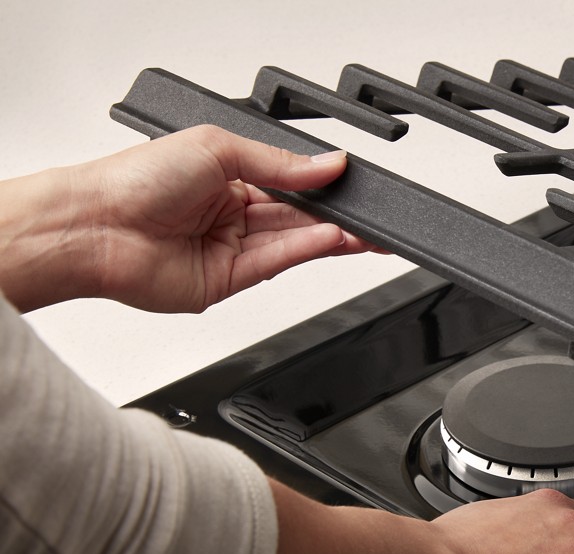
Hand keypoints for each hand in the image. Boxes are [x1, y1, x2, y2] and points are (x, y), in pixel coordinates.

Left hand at [0, 125, 379, 312]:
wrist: (96, 227)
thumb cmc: (135, 179)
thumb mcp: (218, 149)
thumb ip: (279, 163)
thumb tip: (327, 164)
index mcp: (225, 176)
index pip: (289, 182)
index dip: (322, 185)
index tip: (353, 184)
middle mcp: (229, 213)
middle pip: (297, 216)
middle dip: (338, 216)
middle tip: (372, 216)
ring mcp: (230, 248)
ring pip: (294, 242)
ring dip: (331, 236)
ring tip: (364, 232)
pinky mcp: (228, 281)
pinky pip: (277, 263)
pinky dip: (306, 251)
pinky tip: (332, 239)